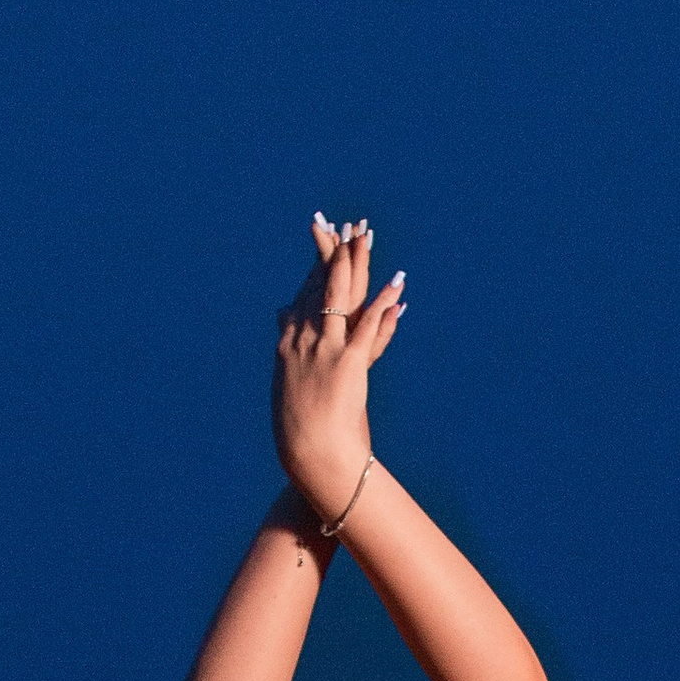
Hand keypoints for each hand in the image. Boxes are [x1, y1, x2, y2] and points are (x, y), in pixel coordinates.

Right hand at [273, 213, 406, 526]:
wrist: (309, 455)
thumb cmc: (301, 429)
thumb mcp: (290, 386)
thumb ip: (290, 354)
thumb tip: (283, 327)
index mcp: (288, 344)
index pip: (305, 293)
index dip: (318, 265)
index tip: (328, 240)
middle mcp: (303, 340)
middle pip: (322, 286)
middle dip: (336, 253)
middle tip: (349, 225)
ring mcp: (324, 351)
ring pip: (341, 297)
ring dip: (356, 263)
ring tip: (367, 238)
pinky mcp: (347, 365)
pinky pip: (368, 327)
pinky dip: (383, 303)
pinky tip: (395, 284)